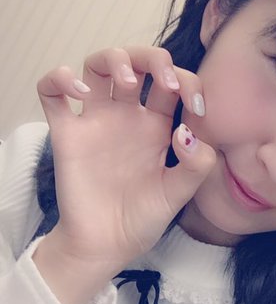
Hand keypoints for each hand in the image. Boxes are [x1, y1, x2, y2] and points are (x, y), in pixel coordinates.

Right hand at [36, 46, 215, 272]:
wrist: (106, 246)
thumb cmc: (143, 219)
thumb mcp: (178, 195)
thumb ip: (195, 165)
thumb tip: (186, 132)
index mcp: (159, 126)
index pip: (176, 84)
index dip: (190, 85)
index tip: (196, 110)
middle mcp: (128, 116)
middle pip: (137, 62)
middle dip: (154, 58)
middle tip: (165, 80)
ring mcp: (96, 121)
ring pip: (97, 65)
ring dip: (114, 59)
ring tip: (127, 80)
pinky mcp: (67, 134)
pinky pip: (51, 92)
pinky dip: (59, 79)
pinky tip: (79, 92)